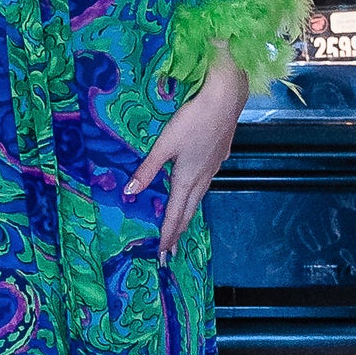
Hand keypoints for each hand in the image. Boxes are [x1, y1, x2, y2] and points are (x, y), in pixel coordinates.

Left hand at [125, 45, 248, 261]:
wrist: (225, 99)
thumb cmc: (192, 120)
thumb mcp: (164, 144)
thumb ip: (147, 169)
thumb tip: (129, 192)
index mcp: (187, 179)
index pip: (175, 215)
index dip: (167, 235)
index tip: (162, 255)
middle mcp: (202, 178)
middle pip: (189, 211)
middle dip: (178, 231)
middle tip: (170, 250)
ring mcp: (213, 168)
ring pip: (198, 199)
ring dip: (188, 215)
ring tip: (181, 227)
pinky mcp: (219, 156)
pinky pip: (206, 185)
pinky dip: (196, 197)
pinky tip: (195, 191)